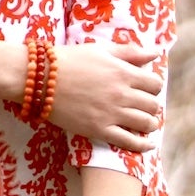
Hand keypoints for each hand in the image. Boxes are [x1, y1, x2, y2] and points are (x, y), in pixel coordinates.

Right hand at [48, 43, 163, 150]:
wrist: (40, 79)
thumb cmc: (69, 60)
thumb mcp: (101, 50)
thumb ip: (129, 52)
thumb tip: (154, 54)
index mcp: (123, 72)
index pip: (154, 84)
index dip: (153, 87)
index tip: (146, 89)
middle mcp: (121, 94)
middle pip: (152, 105)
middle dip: (151, 105)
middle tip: (143, 106)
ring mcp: (111, 114)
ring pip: (145, 123)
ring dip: (150, 124)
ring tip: (146, 123)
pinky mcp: (98, 130)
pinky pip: (129, 142)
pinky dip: (142, 145)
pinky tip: (147, 145)